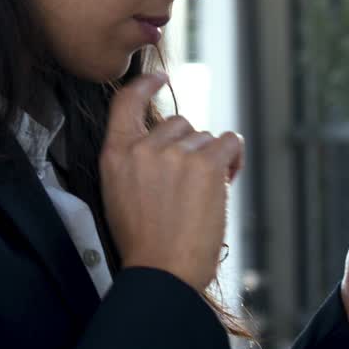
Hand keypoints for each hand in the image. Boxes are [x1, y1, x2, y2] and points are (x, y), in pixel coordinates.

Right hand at [100, 72, 244, 292]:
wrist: (162, 270)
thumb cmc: (144, 242)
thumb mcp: (119, 193)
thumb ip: (136, 161)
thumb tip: (169, 143)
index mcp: (115, 153)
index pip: (126, 102)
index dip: (145, 84)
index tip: (160, 78)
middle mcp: (143, 147)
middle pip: (178, 123)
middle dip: (189, 147)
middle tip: (190, 183)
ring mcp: (175, 153)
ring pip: (205, 138)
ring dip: (210, 159)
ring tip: (204, 195)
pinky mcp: (205, 164)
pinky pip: (229, 142)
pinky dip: (233, 157)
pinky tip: (228, 176)